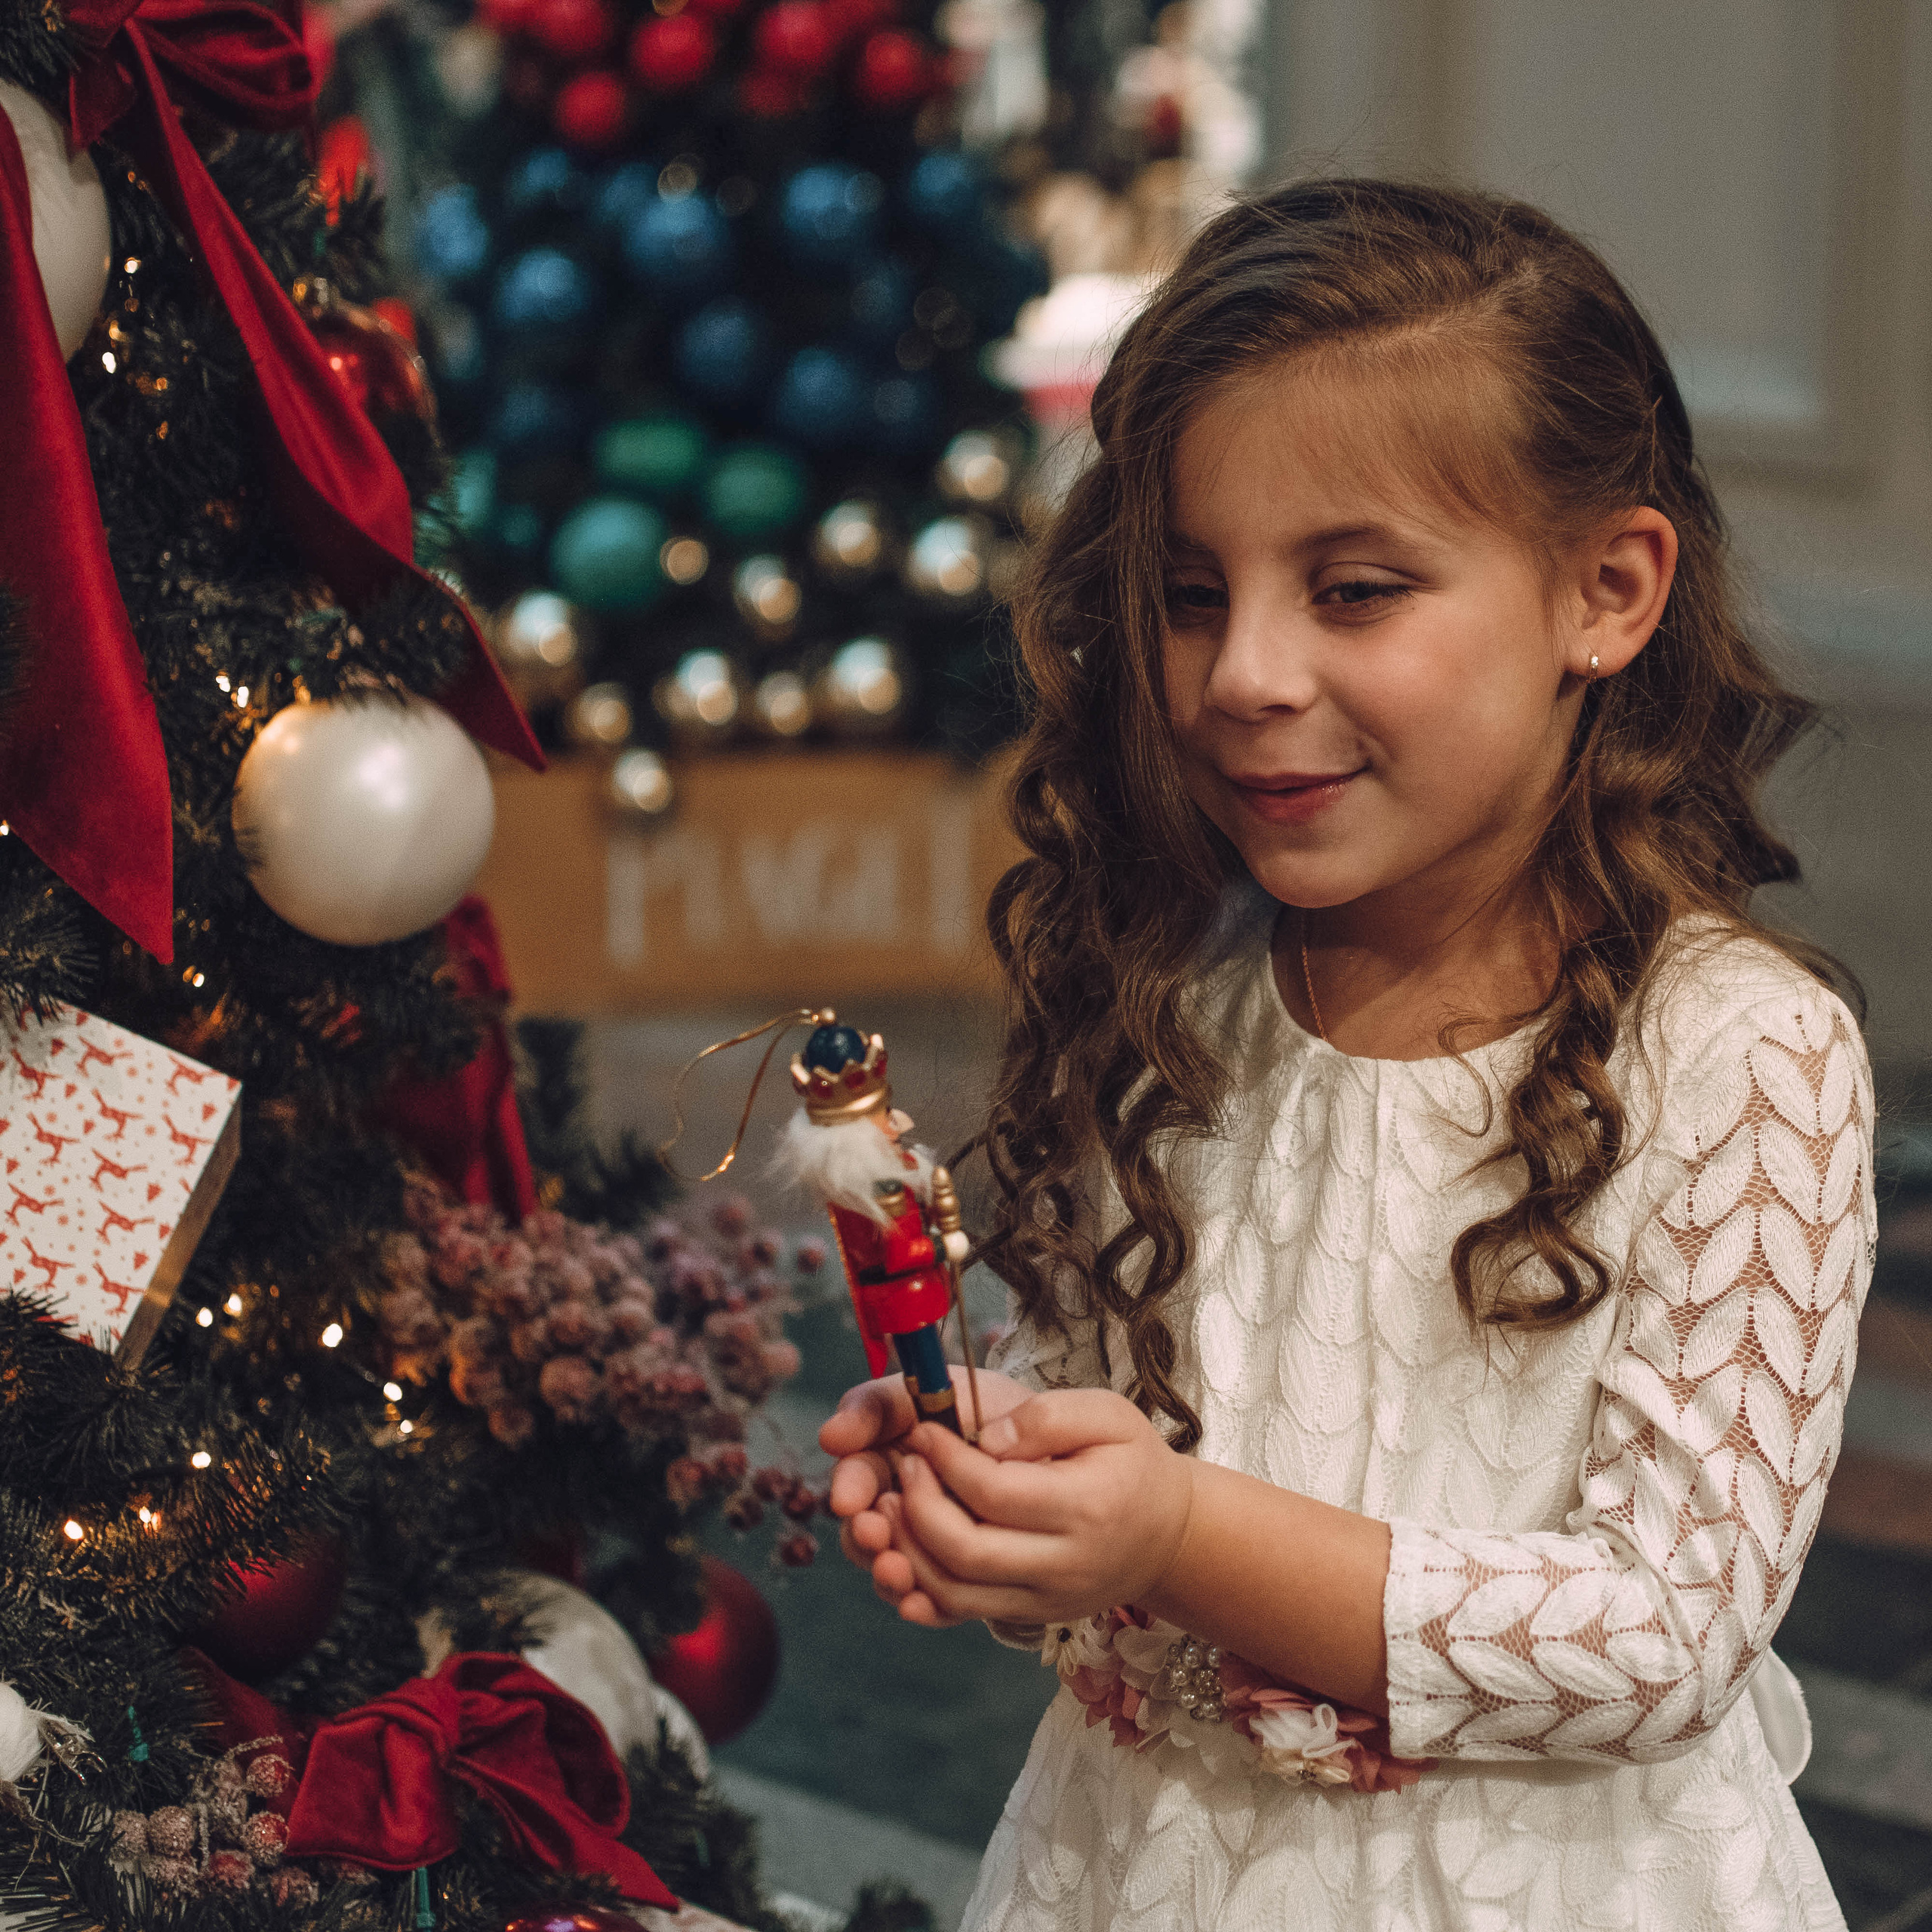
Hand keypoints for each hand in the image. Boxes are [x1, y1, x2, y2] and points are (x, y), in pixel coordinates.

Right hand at [820, 1367, 1032, 1600]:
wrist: (1059, 1443)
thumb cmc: (991, 1407)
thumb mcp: (938, 1388)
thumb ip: (880, 1405)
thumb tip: (831, 1436)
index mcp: (889, 1458)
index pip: (856, 1477)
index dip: (849, 1488)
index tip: (850, 1498)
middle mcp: (903, 1505)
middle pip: (866, 1533)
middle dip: (864, 1537)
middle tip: (874, 1533)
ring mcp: (931, 1543)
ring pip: (894, 1571)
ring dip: (887, 1572)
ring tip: (897, 1569)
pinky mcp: (961, 1575)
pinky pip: (935, 1600)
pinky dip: (922, 1604)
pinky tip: (917, 1603)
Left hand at [854, 1389, 1195, 1630]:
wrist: (1168, 1535)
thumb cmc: (1133, 1464)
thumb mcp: (1109, 1415)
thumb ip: (1046, 1416)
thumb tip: (982, 1437)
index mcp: (1087, 1508)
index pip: (994, 1492)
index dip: (946, 1460)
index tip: (923, 1429)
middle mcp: (1066, 1565)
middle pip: (966, 1551)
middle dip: (918, 1507)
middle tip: (904, 1465)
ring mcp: (1046, 1599)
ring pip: (954, 1590)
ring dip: (909, 1549)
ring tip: (893, 1502)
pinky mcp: (1031, 1616)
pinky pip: (962, 1610)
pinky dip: (923, 1581)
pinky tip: (907, 1543)